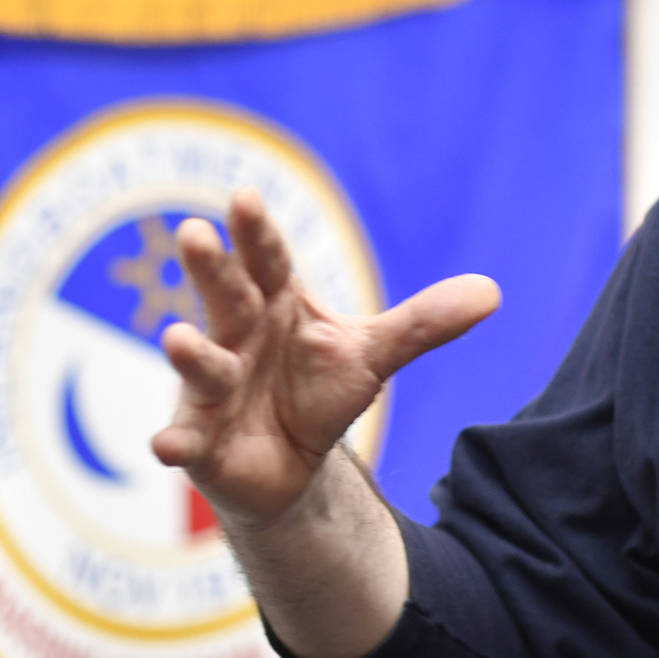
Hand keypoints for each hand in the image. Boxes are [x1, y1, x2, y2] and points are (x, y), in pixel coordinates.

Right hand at [150, 188, 500, 529]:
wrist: (289, 460)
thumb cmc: (318, 387)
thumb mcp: (373, 353)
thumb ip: (423, 323)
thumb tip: (493, 291)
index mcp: (276, 302)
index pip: (268, 260)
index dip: (257, 232)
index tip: (245, 197)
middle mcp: (236, 335)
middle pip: (225, 296)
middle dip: (210, 267)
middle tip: (193, 232)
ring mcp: (212, 386)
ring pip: (202, 364)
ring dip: (190, 352)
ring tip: (177, 339)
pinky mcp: (200, 439)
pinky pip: (186, 439)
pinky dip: (175, 441)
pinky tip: (165, 445)